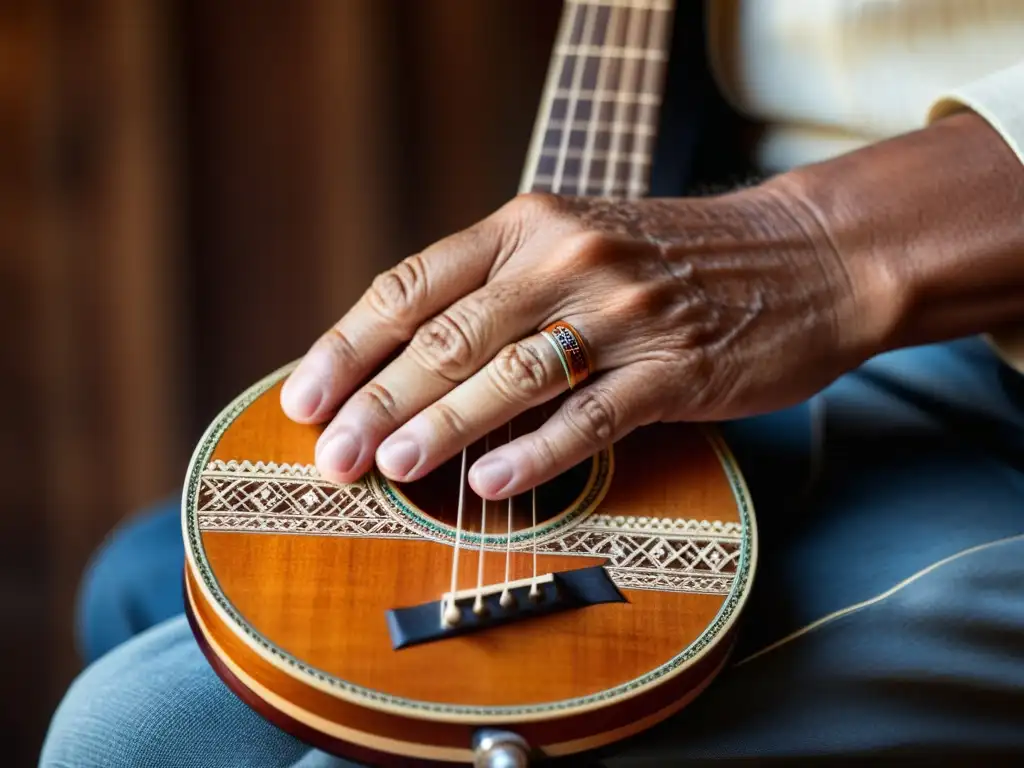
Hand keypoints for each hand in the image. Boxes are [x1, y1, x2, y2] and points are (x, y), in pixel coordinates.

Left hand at [280, 186, 871, 498]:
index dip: (349, 345)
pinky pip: (592, 416)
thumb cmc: (673, 262)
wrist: (805, 256)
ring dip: (440, 426)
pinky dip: (535, 452)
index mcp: (529, 225)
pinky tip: (488, 482)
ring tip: (389, 468)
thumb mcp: (577, 244)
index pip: (413, 285)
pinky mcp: (677, 366)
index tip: (305, 397)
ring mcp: (624, 313)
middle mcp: (568, 259)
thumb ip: (498, 290)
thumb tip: (406, 368)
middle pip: (449, 336)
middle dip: (378, 400)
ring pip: (510, 375)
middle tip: (332, 454)